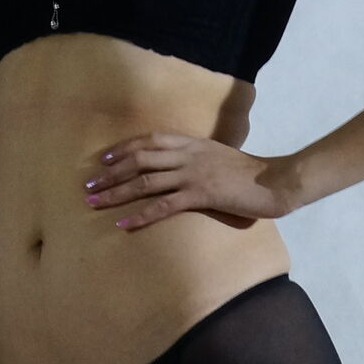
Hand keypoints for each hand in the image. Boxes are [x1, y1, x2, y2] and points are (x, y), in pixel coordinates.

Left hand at [83, 134, 294, 230]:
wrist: (274, 181)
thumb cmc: (248, 173)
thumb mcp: (218, 156)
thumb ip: (196, 158)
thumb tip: (177, 166)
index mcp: (192, 143)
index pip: (149, 141)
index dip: (123, 149)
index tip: (104, 158)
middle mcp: (188, 155)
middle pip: (139, 160)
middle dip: (110, 173)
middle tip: (88, 186)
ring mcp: (193, 174)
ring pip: (145, 181)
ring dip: (116, 193)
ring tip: (95, 203)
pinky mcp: (201, 195)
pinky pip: (163, 205)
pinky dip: (140, 214)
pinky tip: (123, 223)